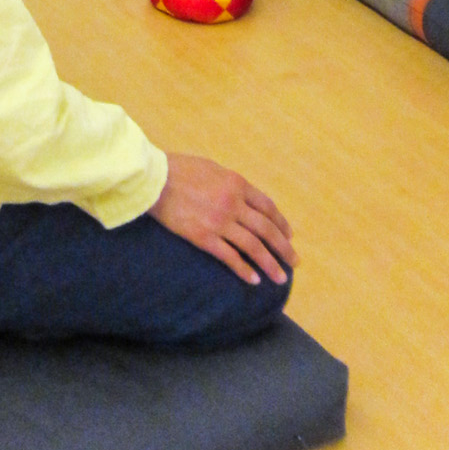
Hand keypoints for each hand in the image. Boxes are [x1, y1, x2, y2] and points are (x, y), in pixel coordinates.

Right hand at [149, 153, 296, 285]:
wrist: (154, 179)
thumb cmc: (180, 169)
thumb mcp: (213, 169)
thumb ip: (231, 185)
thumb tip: (244, 198)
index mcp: (237, 184)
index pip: (268, 207)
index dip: (281, 224)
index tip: (289, 236)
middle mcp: (233, 203)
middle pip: (266, 229)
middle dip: (283, 248)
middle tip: (294, 262)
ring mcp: (219, 221)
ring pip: (253, 246)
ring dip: (270, 263)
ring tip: (280, 278)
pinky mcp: (204, 237)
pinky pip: (230, 257)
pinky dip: (244, 270)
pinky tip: (254, 280)